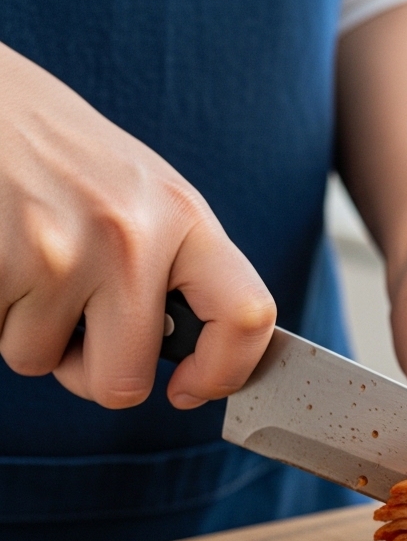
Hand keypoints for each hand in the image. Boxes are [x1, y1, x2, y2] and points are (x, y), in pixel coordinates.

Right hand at [0, 43, 275, 408]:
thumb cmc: (61, 153)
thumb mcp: (143, 191)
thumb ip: (177, 263)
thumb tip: (201, 353)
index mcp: (184, 216)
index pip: (247, 315)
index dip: (225, 372)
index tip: (191, 388)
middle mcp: (132, 235)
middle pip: (124, 379)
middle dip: (90, 372)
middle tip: (72, 326)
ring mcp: (62, 250)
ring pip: (40, 360)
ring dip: (26, 331)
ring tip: (24, 263)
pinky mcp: (0, 261)